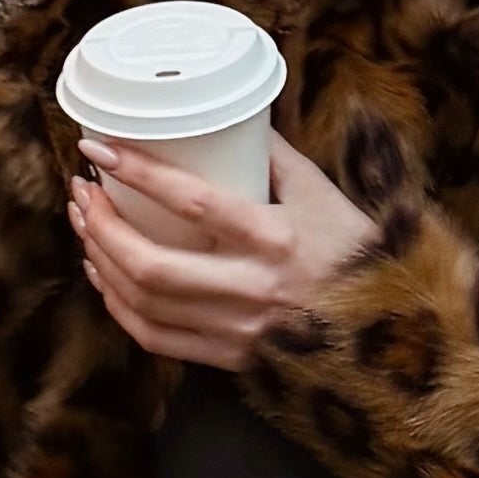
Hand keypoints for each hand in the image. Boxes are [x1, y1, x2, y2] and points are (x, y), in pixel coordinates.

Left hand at [68, 130, 376, 365]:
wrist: (395, 334)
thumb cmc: (358, 254)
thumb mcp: (322, 194)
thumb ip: (274, 156)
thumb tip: (230, 117)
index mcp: (277, 238)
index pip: (192, 202)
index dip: (137, 173)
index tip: (99, 148)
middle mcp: (253, 289)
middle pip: (150, 265)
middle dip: (101, 227)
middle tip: (83, 192)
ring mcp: (239, 331)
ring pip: (144, 304)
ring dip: (101, 262)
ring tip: (87, 227)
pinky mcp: (232, 359)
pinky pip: (156, 339)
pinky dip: (120, 308)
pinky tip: (106, 278)